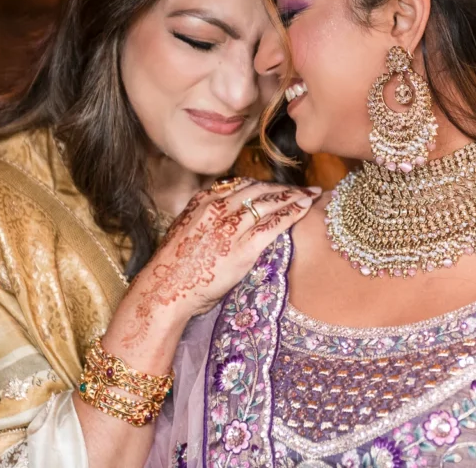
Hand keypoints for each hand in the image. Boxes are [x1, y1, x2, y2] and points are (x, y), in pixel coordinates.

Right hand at [117, 179, 319, 349]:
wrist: (165, 290)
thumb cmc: (173, 268)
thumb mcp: (185, 233)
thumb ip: (203, 221)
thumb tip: (218, 221)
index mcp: (202, 203)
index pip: (239, 185)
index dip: (261, 185)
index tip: (274, 186)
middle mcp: (217, 209)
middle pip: (256, 189)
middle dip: (281, 187)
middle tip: (302, 186)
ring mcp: (230, 227)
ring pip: (268, 202)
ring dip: (293, 196)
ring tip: (310, 195)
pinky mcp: (242, 248)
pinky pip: (272, 225)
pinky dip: (291, 213)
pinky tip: (304, 208)